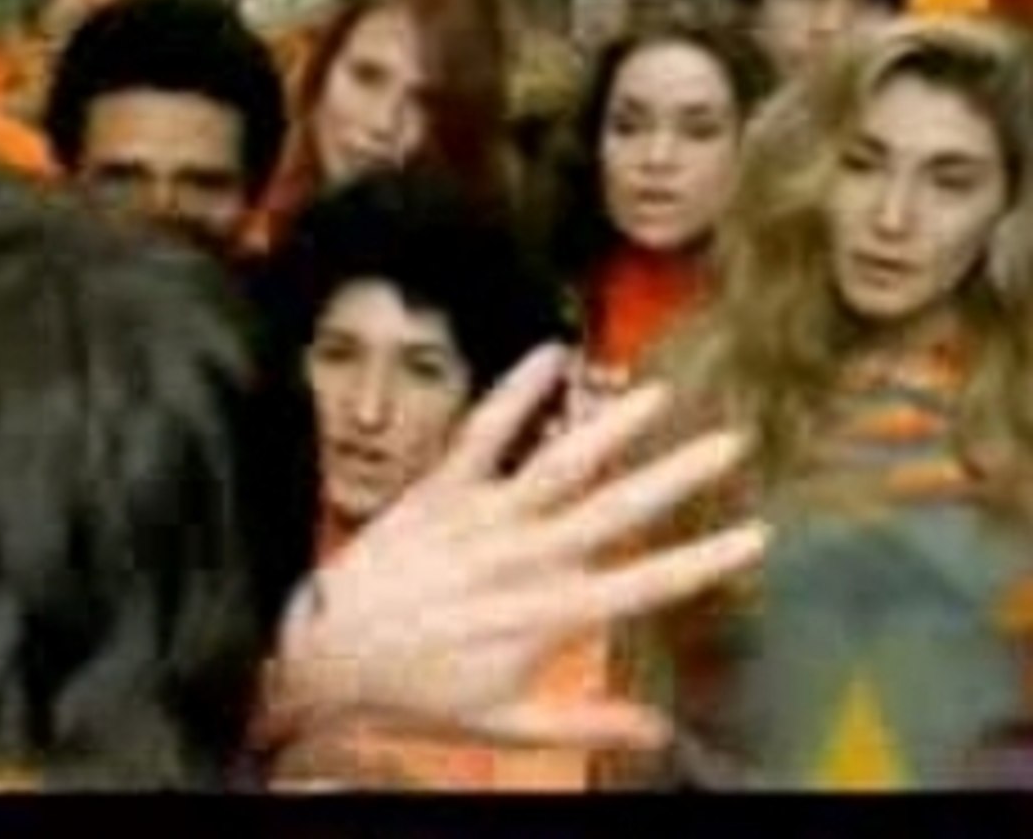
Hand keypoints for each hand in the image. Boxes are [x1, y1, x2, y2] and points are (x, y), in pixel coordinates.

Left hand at [266, 344, 766, 755]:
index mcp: (550, 615)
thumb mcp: (506, 725)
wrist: (330, 654)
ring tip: (658, 393)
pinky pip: (484, 433)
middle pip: (617, 510)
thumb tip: (659, 733)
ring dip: (611, 426)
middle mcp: (526, 558)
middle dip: (680, 476)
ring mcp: (484, 517)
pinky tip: (548, 355)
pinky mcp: (443, 489)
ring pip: (560, 463)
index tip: (757, 535)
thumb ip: (586, 724)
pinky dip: (515, 392)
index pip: (645, 585)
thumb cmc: (418, 690)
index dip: (705, 561)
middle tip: (731, 442)